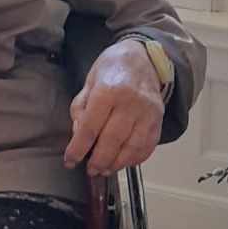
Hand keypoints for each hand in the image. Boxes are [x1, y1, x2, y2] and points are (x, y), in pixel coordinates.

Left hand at [65, 40, 164, 178]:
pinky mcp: (158, 120)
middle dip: (98, 160)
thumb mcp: (89, 82)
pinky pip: (148, 146)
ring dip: (117, 164)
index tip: (70, 161)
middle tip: (90, 170)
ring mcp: (147, 112)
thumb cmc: (112, 69)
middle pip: (112, 140)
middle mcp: (130, 102)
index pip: (90, 127)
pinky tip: (124, 162)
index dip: (78, 148)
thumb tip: (78, 136)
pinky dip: (136, 159)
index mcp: (108, 90)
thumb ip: (81, 108)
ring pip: (132, 147)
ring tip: (105, 169)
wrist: (144, 58)